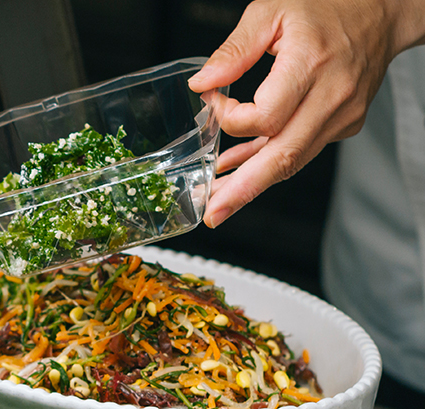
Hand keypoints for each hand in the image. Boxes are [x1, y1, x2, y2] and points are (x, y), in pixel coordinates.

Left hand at [188, 0, 424, 227]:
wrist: (381, 13)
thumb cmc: (326, 9)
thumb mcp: (271, 12)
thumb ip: (234, 49)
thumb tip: (202, 83)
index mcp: (311, 64)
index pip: (266, 117)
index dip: (230, 119)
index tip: (214, 104)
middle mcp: (331, 96)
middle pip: (284, 155)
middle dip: (244, 189)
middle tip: (213, 213)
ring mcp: (342, 115)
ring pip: (292, 160)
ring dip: (253, 184)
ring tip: (219, 203)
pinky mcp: (344, 124)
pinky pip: (300, 150)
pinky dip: (269, 161)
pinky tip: (240, 171)